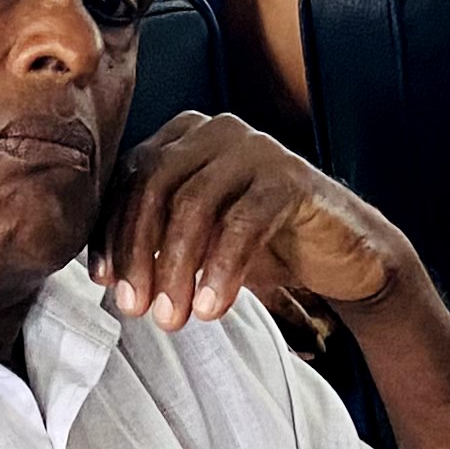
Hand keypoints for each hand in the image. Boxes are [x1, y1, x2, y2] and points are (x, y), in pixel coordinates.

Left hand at [90, 111, 417, 329]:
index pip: (131, 178)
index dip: (113, 232)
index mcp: (184, 136)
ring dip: (177, 268)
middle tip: (137, 307)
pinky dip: (221, 269)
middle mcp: (215, 131)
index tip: (105, 282)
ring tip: (173, 317)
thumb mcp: (199, 243)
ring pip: (195, 204)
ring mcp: (255, 148)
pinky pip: (243, 222)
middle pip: (155, 185)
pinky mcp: (291, 177)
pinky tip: (212, 307)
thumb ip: (156, 241)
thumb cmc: (264, 247)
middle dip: (139, 251)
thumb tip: (105, 274)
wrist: (344, 258)